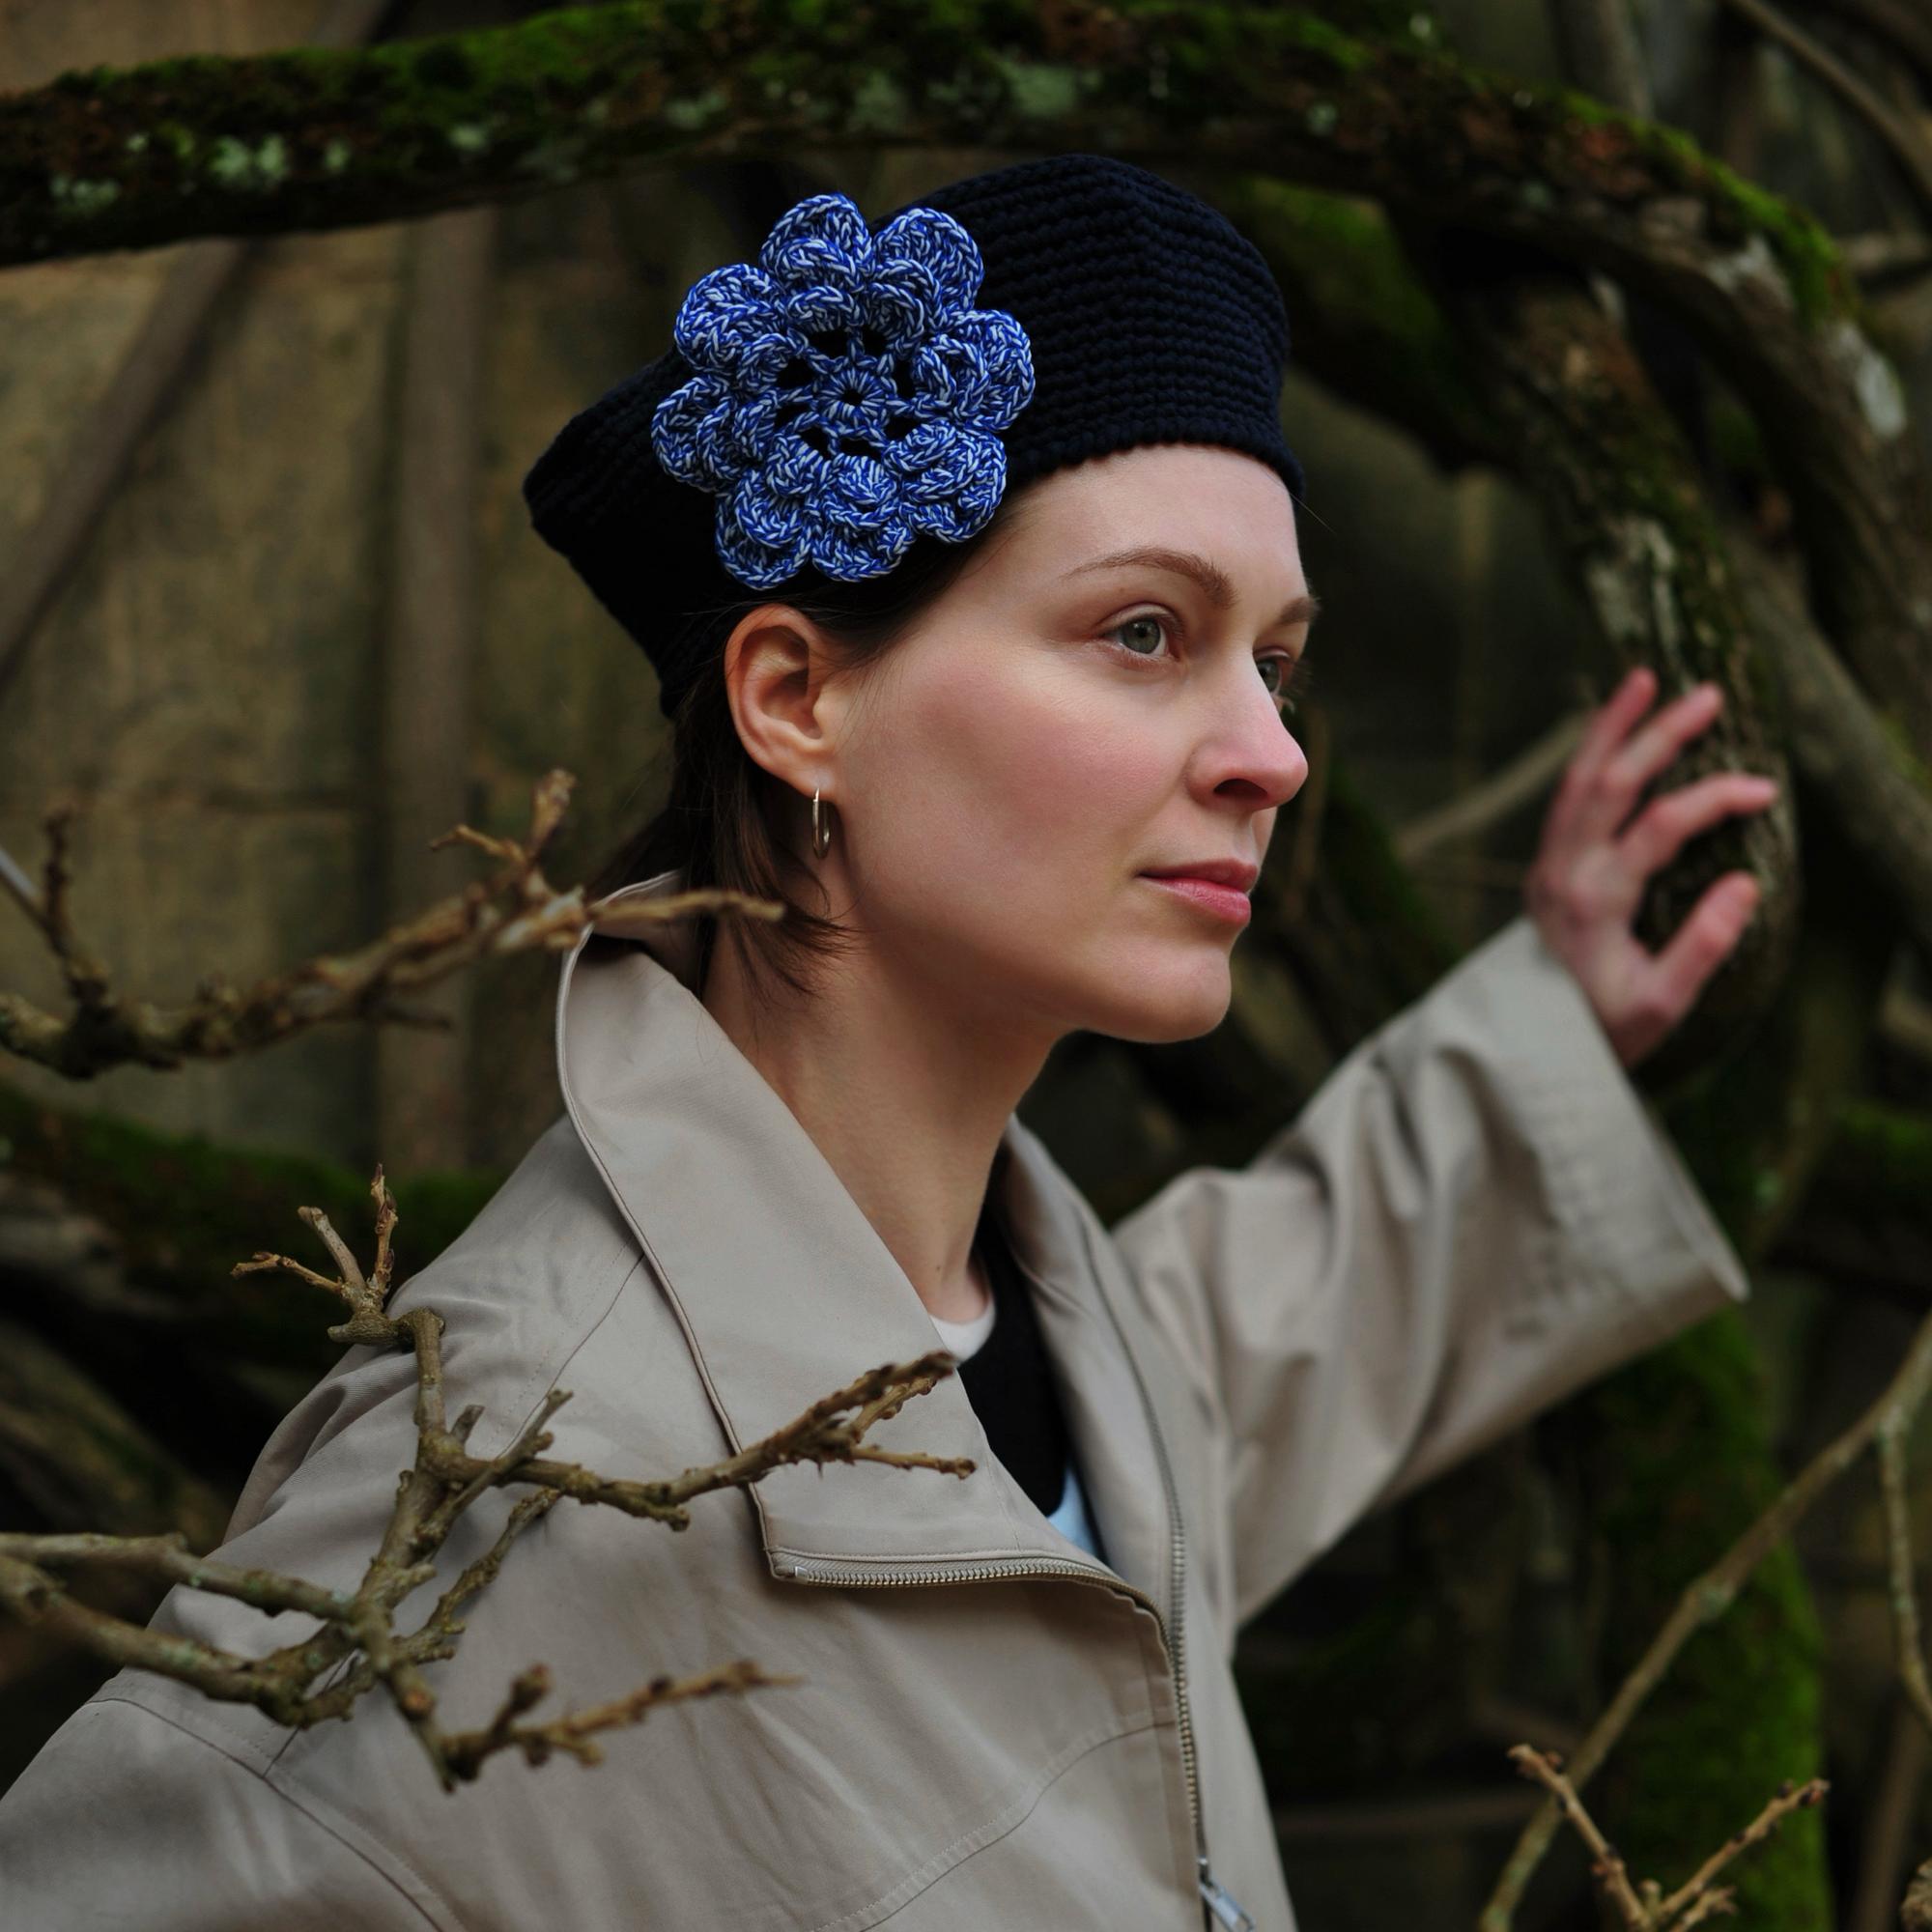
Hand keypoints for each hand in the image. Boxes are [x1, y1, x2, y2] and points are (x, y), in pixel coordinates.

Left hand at [1524, 667, 1779, 1070]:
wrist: (1530, 1045)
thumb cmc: (1604, 1028)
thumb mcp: (1660, 1005)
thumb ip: (1702, 947)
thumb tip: (1747, 883)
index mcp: (1596, 901)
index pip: (1659, 827)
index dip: (1713, 800)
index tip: (1762, 792)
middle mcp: (1564, 872)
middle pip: (1609, 784)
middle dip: (1659, 735)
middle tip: (1706, 695)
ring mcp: (1547, 865)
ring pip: (1576, 779)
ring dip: (1610, 728)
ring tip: (1644, 680)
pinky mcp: (1544, 866)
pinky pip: (1565, 797)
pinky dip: (1588, 755)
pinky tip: (1612, 730)